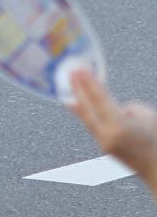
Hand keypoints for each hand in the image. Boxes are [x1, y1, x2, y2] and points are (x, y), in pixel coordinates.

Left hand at [70, 70, 156, 195]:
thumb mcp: (147, 117)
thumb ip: (128, 109)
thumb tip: (116, 108)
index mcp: (120, 127)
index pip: (100, 100)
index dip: (89, 83)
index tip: (80, 69)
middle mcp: (108, 136)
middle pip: (88, 109)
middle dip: (78, 89)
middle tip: (71, 72)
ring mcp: (104, 143)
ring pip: (87, 117)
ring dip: (78, 98)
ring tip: (70, 83)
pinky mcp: (104, 147)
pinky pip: (91, 125)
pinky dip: (83, 112)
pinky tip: (75, 103)